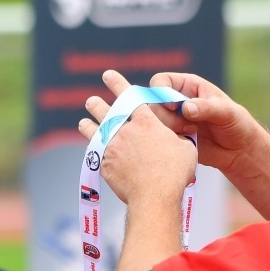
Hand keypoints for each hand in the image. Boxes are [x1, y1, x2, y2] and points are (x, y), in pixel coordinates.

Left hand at [78, 70, 196, 205]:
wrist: (155, 196)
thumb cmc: (175, 172)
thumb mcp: (186, 148)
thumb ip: (178, 138)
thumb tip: (179, 137)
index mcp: (146, 122)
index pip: (129, 96)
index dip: (117, 83)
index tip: (108, 75)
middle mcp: (125, 130)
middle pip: (105, 111)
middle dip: (96, 104)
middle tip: (91, 101)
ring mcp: (112, 147)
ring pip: (94, 131)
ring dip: (87, 125)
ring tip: (83, 122)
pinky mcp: (105, 165)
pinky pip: (95, 154)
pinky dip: (93, 150)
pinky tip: (92, 150)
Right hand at [142, 70, 266, 179]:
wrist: (239, 150)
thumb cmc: (237, 124)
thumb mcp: (226, 112)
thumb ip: (206, 107)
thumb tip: (185, 108)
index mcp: (187, 86)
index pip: (161, 81)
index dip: (161, 92)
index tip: (174, 106)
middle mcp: (176, 102)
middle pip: (152, 104)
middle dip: (166, 116)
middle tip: (188, 126)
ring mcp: (173, 121)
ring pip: (153, 123)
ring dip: (169, 129)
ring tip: (190, 133)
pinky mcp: (173, 138)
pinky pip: (160, 139)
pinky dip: (171, 142)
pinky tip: (188, 144)